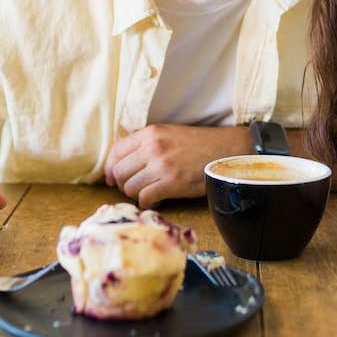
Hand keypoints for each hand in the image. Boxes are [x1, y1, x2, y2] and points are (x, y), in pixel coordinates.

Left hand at [104, 124, 250, 207]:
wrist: (226, 150)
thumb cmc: (198, 144)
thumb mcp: (169, 134)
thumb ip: (146, 144)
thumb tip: (122, 163)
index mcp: (150, 133)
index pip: (115, 152)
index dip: (110, 168)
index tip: (112, 178)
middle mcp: (152, 147)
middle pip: (119, 171)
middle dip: (122, 184)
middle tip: (132, 189)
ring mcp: (161, 165)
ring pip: (129, 187)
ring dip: (135, 194)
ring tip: (148, 193)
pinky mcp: (171, 183)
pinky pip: (145, 198)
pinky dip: (148, 203)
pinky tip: (158, 200)